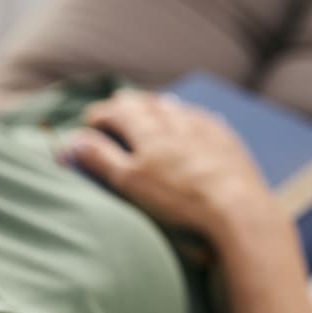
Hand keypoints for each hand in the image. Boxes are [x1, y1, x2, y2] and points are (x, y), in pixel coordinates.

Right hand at [68, 90, 283, 248]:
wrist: (237, 210)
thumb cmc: (177, 199)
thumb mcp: (129, 182)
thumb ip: (101, 158)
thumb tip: (75, 140)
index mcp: (148, 132)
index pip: (119, 113)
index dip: (101, 114)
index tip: (90, 119)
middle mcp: (176, 124)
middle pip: (148, 106)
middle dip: (130, 104)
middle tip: (118, 102)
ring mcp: (205, 132)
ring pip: (178, 110)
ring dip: (161, 105)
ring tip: (154, 103)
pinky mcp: (228, 145)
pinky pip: (207, 122)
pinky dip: (194, 117)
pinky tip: (197, 119)